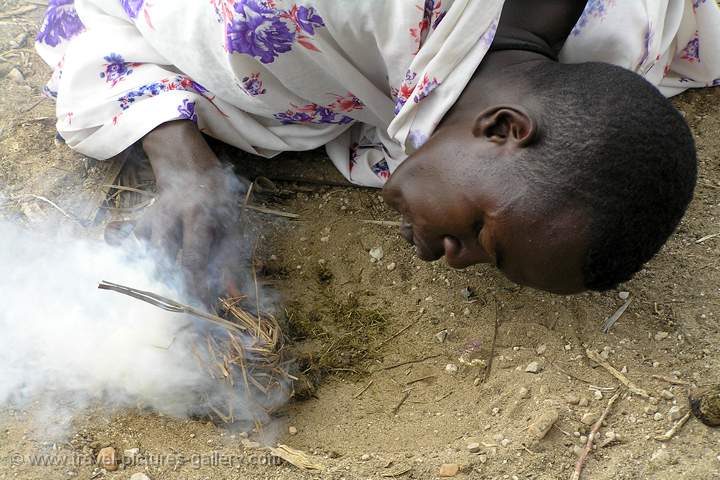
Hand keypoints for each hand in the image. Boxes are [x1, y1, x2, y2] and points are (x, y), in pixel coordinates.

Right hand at [138, 121, 244, 302]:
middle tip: (181, 309)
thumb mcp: (232, 227)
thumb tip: (232, 295)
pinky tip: (130, 268)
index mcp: (198, 216)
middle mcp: (169, 216)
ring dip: (149, 274)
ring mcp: (151, 218)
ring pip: (140, 250)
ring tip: (158, 298)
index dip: (197, 288)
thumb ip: (230, 262)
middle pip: (161, 257)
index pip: (192, 260)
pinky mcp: (139, 220)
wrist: (192, 169)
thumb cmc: (218, 204)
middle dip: (170, 286)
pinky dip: (124, 252)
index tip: (203, 310)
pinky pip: (123, 239)